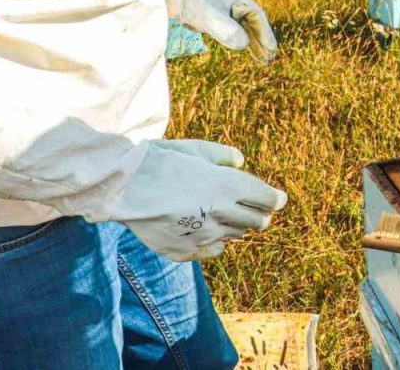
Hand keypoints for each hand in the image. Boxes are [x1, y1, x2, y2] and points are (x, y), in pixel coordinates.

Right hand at [110, 139, 286, 261]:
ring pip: (235, 237)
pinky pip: (212, 251)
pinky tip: (205, 232)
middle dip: (260, 216)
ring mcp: (203, 235)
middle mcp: (222, 213)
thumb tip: (241, 162)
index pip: (268, 200)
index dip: (275, 199)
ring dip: (236, 228)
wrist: (123, 186)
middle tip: (256, 211)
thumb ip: (223, 156)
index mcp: (229, 186)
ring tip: (223, 217)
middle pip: (257, 223)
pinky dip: (214, 243)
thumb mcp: (196, 148)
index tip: (277, 199)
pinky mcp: (184, 251)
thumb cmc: (161, 160)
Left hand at [179, 0, 276, 63]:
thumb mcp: (210, 18)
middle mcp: (239, 7)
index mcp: (240, 1)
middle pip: (256, 26)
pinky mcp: (226, 21)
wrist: (179, 0)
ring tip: (265, 60)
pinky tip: (253, 54)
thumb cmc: (194, 6)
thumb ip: (226, 30)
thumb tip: (244, 45)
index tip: (271, 48)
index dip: (265, 33)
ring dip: (257, 45)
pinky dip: (247, 44)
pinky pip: (241, 33)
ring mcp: (233, 14)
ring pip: (249, 31)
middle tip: (271, 58)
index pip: (258, 18)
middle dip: (263, 42)